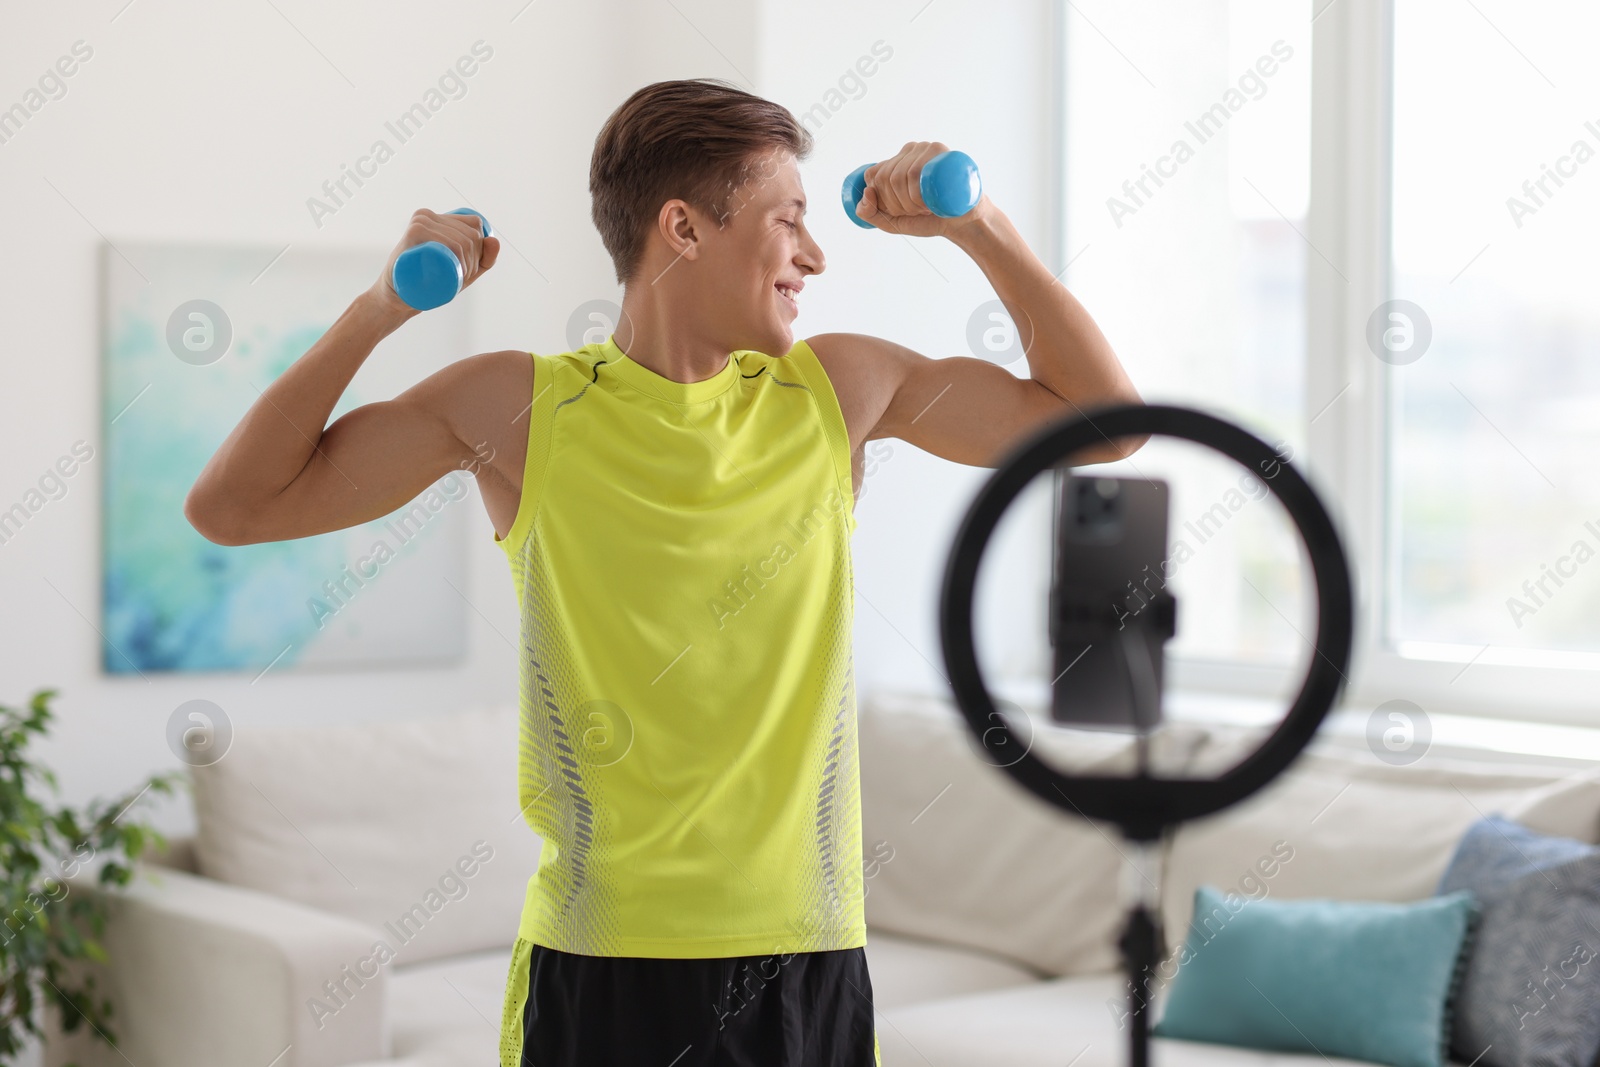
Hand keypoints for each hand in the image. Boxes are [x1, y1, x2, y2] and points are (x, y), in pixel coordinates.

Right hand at [366, 209, 501, 316]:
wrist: (399, 298)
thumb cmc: (431, 283)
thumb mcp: (465, 271)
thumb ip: (484, 259)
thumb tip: (494, 240)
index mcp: (438, 217)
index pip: (474, 224)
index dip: (480, 247)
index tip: (470, 268)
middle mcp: (427, 216)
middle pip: (469, 234)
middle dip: (475, 260)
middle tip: (463, 278)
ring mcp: (419, 223)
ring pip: (461, 241)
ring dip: (469, 264)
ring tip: (459, 278)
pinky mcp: (413, 234)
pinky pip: (446, 242)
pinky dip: (459, 257)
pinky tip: (459, 271)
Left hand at [854, 141, 992, 238]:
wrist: (961, 222)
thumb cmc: (928, 219)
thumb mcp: (892, 221)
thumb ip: (870, 213)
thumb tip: (866, 193)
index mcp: (895, 162)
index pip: (874, 175)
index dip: (883, 199)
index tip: (901, 211)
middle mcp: (909, 151)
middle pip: (886, 177)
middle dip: (898, 204)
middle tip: (918, 210)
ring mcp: (925, 148)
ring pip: (900, 175)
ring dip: (910, 203)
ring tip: (926, 207)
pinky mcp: (940, 152)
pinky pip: (915, 171)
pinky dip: (916, 195)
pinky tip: (928, 203)